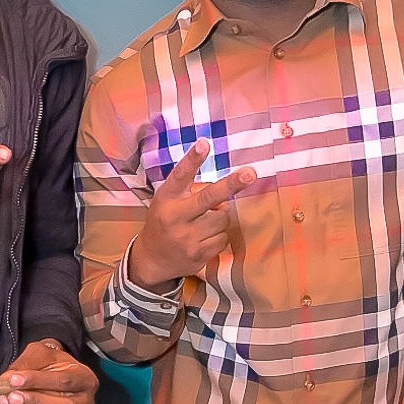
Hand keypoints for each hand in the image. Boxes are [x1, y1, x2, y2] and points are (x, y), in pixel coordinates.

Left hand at [0, 339, 97, 403]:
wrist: (54, 374)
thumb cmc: (51, 363)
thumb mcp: (41, 353)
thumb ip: (26, 364)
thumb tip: (8, 378)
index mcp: (86, 379)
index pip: (64, 381)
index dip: (38, 381)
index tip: (15, 378)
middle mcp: (85, 402)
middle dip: (36, 402)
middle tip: (12, 395)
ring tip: (6, 401)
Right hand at [128, 137, 257, 289]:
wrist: (152, 259)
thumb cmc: (165, 221)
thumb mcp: (168, 200)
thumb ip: (192, 191)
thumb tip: (226, 192)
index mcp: (167, 198)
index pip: (180, 175)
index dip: (193, 159)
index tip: (204, 143)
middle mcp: (175, 217)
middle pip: (209, 197)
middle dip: (232, 184)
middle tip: (250, 173)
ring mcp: (187, 238)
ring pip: (223, 217)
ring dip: (220, 216)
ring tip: (204, 221)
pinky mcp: (198, 255)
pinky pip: (224, 237)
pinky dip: (219, 235)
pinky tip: (204, 238)